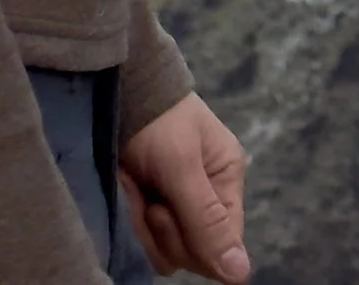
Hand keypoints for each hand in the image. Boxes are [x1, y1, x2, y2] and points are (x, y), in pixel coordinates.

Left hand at [118, 92, 250, 279]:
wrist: (116, 91)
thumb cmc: (156, 120)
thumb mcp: (182, 165)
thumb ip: (208, 219)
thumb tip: (242, 276)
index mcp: (226, 180)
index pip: (224, 243)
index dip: (197, 243)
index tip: (168, 211)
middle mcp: (206, 198)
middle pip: (195, 253)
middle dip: (167, 231)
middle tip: (152, 198)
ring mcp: (176, 205)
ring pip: (167, 252)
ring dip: (145, 226)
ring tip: (136, 189)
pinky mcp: (149, 208)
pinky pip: (146, 242)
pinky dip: (132, 221)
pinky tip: (126, 193)